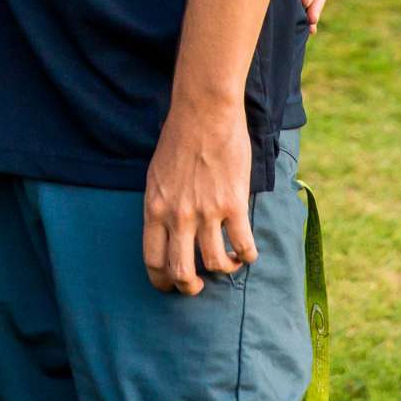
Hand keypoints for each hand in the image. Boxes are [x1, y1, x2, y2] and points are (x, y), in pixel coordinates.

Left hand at [143, 99, 254, 294]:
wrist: (204, 113)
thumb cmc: (179, 138)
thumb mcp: (156, 175)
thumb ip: (161, 205)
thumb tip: (166, 229)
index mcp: (155, 208)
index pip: (153, 260)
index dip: (161, 281)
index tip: (170, 285)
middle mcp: (177, 216)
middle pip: (180, 272)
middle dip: (190, 287)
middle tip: (199, 285)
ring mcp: (206, 212)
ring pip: (215, 263)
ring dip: (224, 269)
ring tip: (229, 263)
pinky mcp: (233, 205)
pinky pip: (243, 246)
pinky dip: (247, 256)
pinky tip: (248, 252)